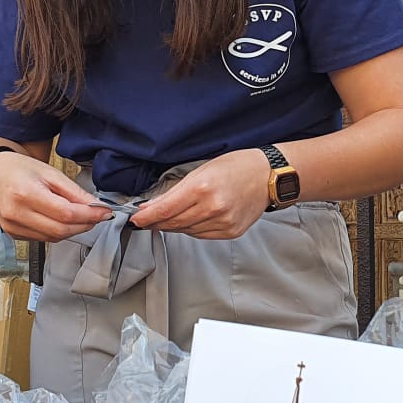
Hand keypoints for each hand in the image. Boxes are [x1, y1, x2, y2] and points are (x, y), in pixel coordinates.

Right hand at [0, 154, 109, 241]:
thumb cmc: (18, 169)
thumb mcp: (49, 172)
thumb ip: (73, 192)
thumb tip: (95, 206)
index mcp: (26, 193)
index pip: (66, 213)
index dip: (90, 215)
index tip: (105, 212)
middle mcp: (17, 213)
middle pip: (61, 230)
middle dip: (85, 225)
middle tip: (97, 216)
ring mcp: (13, 227)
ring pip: (53, 238)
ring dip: (73, 230)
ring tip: (81, 216)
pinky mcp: (13, 234)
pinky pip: (43, 239)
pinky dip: (57, 232)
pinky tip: (61, 221)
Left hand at [131, 149, 270, 239]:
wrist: (267, 176)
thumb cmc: (236, 166)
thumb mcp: (201, 170)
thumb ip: (176, 191)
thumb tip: (152, 206)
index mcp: (203, 188)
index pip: (166, 209)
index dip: (147, 217)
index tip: (135, 220)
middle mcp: (213, 208)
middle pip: (174, 222)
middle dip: (156, 222)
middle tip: (145, 220)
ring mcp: (223, 222)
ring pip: (186, 231)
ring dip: (173, 226)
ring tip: (167, 218)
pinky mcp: (230, 232)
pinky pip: (201, 235)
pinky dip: (191, 229)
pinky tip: (189, 220)